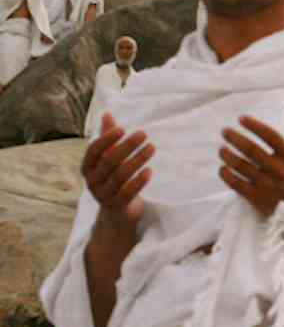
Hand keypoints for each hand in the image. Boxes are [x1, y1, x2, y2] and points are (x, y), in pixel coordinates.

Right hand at [82, 115, 153, 230]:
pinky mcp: (117, 206)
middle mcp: (93, 181)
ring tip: (152, 147)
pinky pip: (128, 193)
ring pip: (120, 176)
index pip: (93, 151)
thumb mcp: (108, 159)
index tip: (123, 128)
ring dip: (137, 160)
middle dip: (126, 146)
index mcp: (88, 167)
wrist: (116, 213)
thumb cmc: (112, 178)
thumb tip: (107, 113)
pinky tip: (150, 171)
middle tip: (144, 134)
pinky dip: (139, 181)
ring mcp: (104, 195)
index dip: (107, 139)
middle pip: (109, 161)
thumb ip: (108, 138)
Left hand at [219, 103, 283, 217]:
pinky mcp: (258, 199)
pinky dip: (226, 175)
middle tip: (225, 131)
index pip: (270, 136)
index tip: (241, 118)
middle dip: (235, 138)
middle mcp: (280, 170)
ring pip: (242, 166)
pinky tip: (223, 168)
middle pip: (252, 150)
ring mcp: (268, 185)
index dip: (254, 125)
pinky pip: (236, 184)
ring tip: (222, 149)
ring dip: (228, 155)